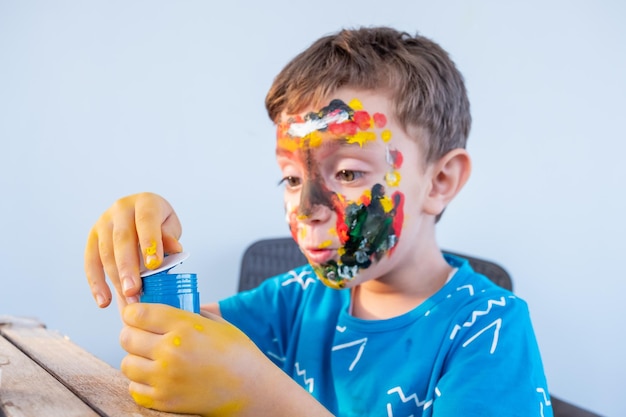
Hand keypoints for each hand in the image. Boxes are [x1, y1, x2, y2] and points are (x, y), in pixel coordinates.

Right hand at [84, 192, 181, 308]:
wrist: (142, 214)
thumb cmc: (159, 223)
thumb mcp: (170, 226)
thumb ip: (170, 237)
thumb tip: (175, 250)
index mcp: (145, 202)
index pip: (146, 220)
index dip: (150, 241)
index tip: (154, 265)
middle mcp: (121, 209)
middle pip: (122, 239)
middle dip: (128, 267)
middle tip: (134, 290)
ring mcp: (104, 222)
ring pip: (106, 252)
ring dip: (115, 279)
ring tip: (128, 299)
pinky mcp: (92, 237)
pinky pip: (90, 262)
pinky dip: (97, 284)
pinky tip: (104, 301)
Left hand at [119, 303, 332, 416]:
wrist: (251, 388)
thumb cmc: (238, 354)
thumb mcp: (216, 322)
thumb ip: (187, 313)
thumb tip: (163, 308)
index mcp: (184, 327)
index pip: (138, 314)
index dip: (133, 311)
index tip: (136, 313)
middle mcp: (171, 352)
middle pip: (126, 337)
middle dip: (131, 333)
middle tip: (140, 334)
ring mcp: (165, 378)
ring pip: (127, 363)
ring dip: (135, 357)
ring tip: (148, 356)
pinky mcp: (164, 400)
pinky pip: (134, 388)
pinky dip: (140, 381)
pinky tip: (153, 375)